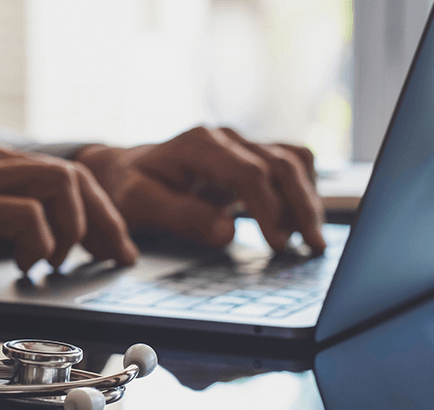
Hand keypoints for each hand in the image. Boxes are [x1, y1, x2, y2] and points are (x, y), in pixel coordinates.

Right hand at [0, 136, 138, 275]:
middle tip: (108, 256)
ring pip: (57, 185)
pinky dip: (38, 241)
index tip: (108, 243)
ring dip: (73, 229)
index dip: (96, 210)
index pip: (61, 173)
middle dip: (102, 220)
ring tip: (60, 261)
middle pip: (72, 175)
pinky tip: (26, 263)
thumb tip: (30, 237)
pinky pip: (21, 214)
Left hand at [76, 126, 325, 252]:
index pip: (250, 172)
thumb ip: (181, 216)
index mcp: (198, 144)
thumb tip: (226, 232)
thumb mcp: (139, 204)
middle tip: (311, 247)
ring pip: (292, 161)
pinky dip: (301, 190)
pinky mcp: (247, 158)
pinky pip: (288, 165)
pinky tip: (299, 222)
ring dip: (307, 198)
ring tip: (310, 239)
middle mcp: (225, 138)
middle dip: (301, 206)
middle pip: (281, 163)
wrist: (122, 171)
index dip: (268, 208)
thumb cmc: (128, 188)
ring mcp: (239, 145)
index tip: (277, 243)